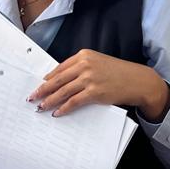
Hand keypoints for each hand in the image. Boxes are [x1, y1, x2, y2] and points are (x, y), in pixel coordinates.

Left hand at [28, 50, 169, 122]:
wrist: (136, 80)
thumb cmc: (118, 72)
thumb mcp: (97, 62)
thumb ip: (80, 68)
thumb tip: (61, 80)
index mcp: (83, 55)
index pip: (59, 68)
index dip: (47, 79)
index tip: (39, 85)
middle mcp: (85, 65)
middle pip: (57, 80)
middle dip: (42, 90)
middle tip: (32, 97)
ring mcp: (89, 79)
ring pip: (62, 91)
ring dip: (49, 101)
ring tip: (41, 107)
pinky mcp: (94, 92)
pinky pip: (73, 102)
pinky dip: (63, 108)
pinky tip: (57, 113)